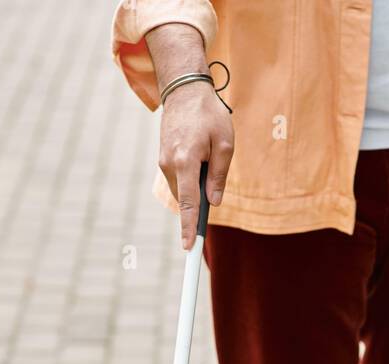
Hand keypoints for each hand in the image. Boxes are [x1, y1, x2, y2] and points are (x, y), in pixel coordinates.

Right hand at [159, 80, 233, 248]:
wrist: (183, 90)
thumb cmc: (208, 114)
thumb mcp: (225, 144)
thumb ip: (219, 175)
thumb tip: (213, 202)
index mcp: (185, 161)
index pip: (189, 204)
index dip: (190, 227)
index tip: (188, 247)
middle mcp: (170, 165)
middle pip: (187, 199)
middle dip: (200, 199)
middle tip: (212, 174)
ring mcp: (163, 162)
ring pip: (183, 191)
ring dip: (196, 185)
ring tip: (206, 155)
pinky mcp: (163, 160)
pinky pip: (179, 180)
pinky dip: (190, 178)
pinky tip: (198, 156)